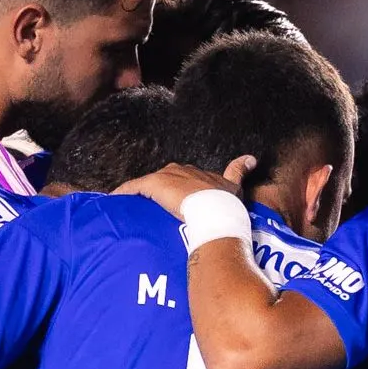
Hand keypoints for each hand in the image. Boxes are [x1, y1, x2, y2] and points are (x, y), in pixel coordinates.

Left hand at [116, 156, 253, 214]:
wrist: (216, 210)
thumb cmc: (226, 203)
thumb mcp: (235, 186)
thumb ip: (240, 171)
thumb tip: (252, 157)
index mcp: (198, 172)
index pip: (184, 175)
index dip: (179, 184)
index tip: (175, 194)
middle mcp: (182, 170)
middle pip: (166, 178)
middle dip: (160, 189)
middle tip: (154, 205)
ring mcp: (167, 177)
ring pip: (149, 184)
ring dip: (141, 193)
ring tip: (133, 205)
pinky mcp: (154, 185)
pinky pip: (134, 187)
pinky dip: (125, 193)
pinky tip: (115, 200)